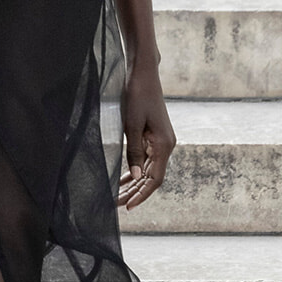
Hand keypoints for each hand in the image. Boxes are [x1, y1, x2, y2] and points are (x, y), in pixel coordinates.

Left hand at [118, 65, 175, 208]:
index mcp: (164, 145)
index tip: (128, 207)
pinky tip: (122, 177)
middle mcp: (166, 145)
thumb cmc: (137, 96)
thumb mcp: (132, 125)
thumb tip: (136, 177)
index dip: (142, 195)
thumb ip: (134, 152)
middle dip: (134, 192)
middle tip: (115, 204)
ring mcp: (161, 141)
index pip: (155, 180)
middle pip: (151, 177)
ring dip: (133, 183)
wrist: (143, 74)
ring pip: (148, 170)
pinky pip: (146, 159)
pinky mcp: (154, 136)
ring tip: (116, 194)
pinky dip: (135, 169)